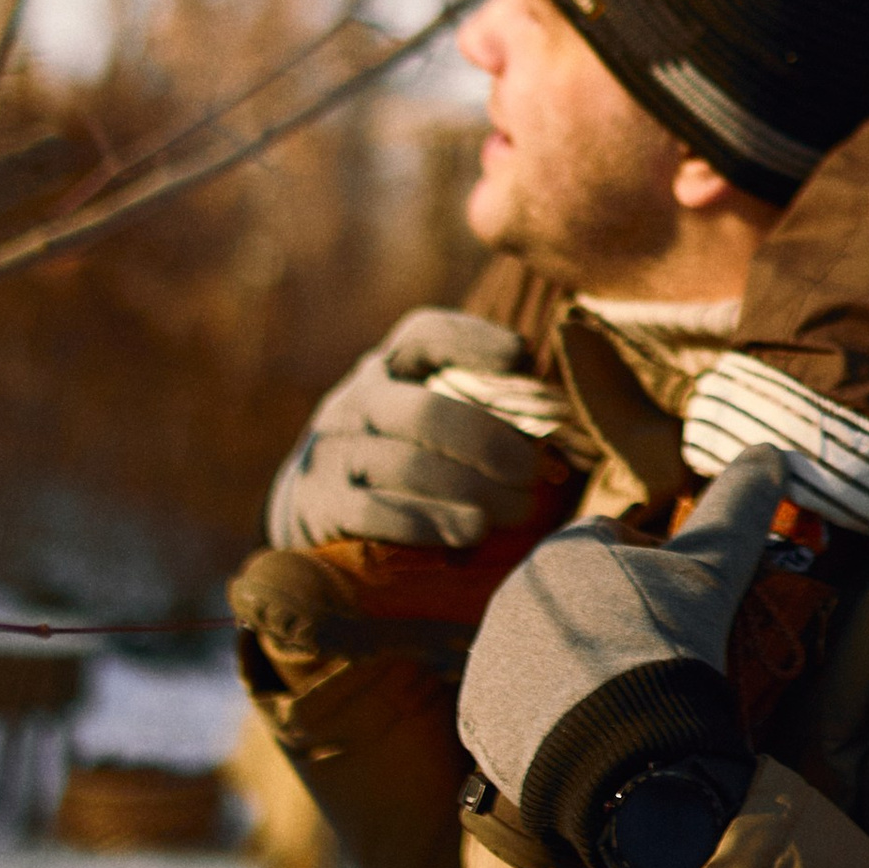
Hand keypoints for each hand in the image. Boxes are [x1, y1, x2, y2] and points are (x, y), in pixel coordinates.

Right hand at [267, 309, 563, 550]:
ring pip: (409, 466)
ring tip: (518, 510)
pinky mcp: (318, 505)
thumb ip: (481, 409)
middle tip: (533, 472)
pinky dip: (430, 523)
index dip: (476, 341)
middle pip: (427, 412)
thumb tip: (555, 413)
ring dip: (472, 491)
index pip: (426, 335)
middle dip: (489, 443)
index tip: (523, 359)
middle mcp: (354, 401)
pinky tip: (469, 532)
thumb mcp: (428, 420)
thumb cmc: (399, 461)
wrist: (312, 513)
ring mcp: (331, 452)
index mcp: (387, 368)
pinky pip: (377, 513)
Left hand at [457, 446, 789, 867]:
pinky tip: (584, 735)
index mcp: (562, 550)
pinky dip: (544, 718)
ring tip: (621, 704)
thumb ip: (739, 505)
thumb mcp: (716, 569)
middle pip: (573, 599)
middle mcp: (513, 594)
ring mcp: (490, 657)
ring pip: (541, 651)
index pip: (607, 543)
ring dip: (576, 667)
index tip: (679, 610)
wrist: (619, 751)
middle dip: (609, 620)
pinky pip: (513, 708)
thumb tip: (770, 451)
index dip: (650, 571)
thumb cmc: (668, 644)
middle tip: (654, 660)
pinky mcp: (478, 714)